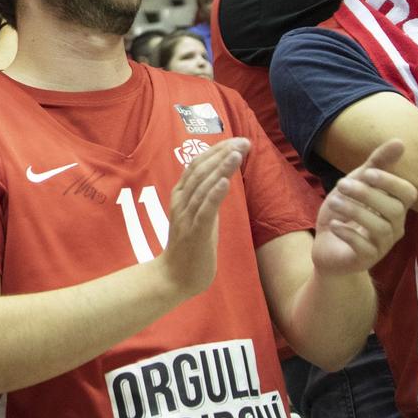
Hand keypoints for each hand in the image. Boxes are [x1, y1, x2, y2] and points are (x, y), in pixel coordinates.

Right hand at [153, 138, 245, 300]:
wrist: (174, 277)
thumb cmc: (189, 247)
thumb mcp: (199, 215)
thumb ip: (207, 197)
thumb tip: (222, 179)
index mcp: (182, 195)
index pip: (198, 165)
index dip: (217, 151)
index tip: (237, 140)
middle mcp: (182, 201)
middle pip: (201, 170)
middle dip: (223, 154)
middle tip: (244, 141)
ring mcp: (187, 216)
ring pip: (203, 186)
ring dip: (221, 168)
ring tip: (236, 153)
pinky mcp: (195, 233)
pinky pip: (205, 210)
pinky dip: (214, 194)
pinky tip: (225, 181)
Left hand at [310, 140, 415, 274]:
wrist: (327, 247)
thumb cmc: (345, 213)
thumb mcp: (356, 184)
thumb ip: (376, 165)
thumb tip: (400, 141)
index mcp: (394, 207)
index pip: (408, 194)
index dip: (391, 182)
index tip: (367, 172)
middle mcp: (394, 227)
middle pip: (394, 210)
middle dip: (367, 194)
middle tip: (341, 184)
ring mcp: (382, 245)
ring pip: (380, 228)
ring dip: (355, 211)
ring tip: (333, 202)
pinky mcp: (366, 260)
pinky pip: (364, 248)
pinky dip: (348, 233)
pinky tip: (334, 225)